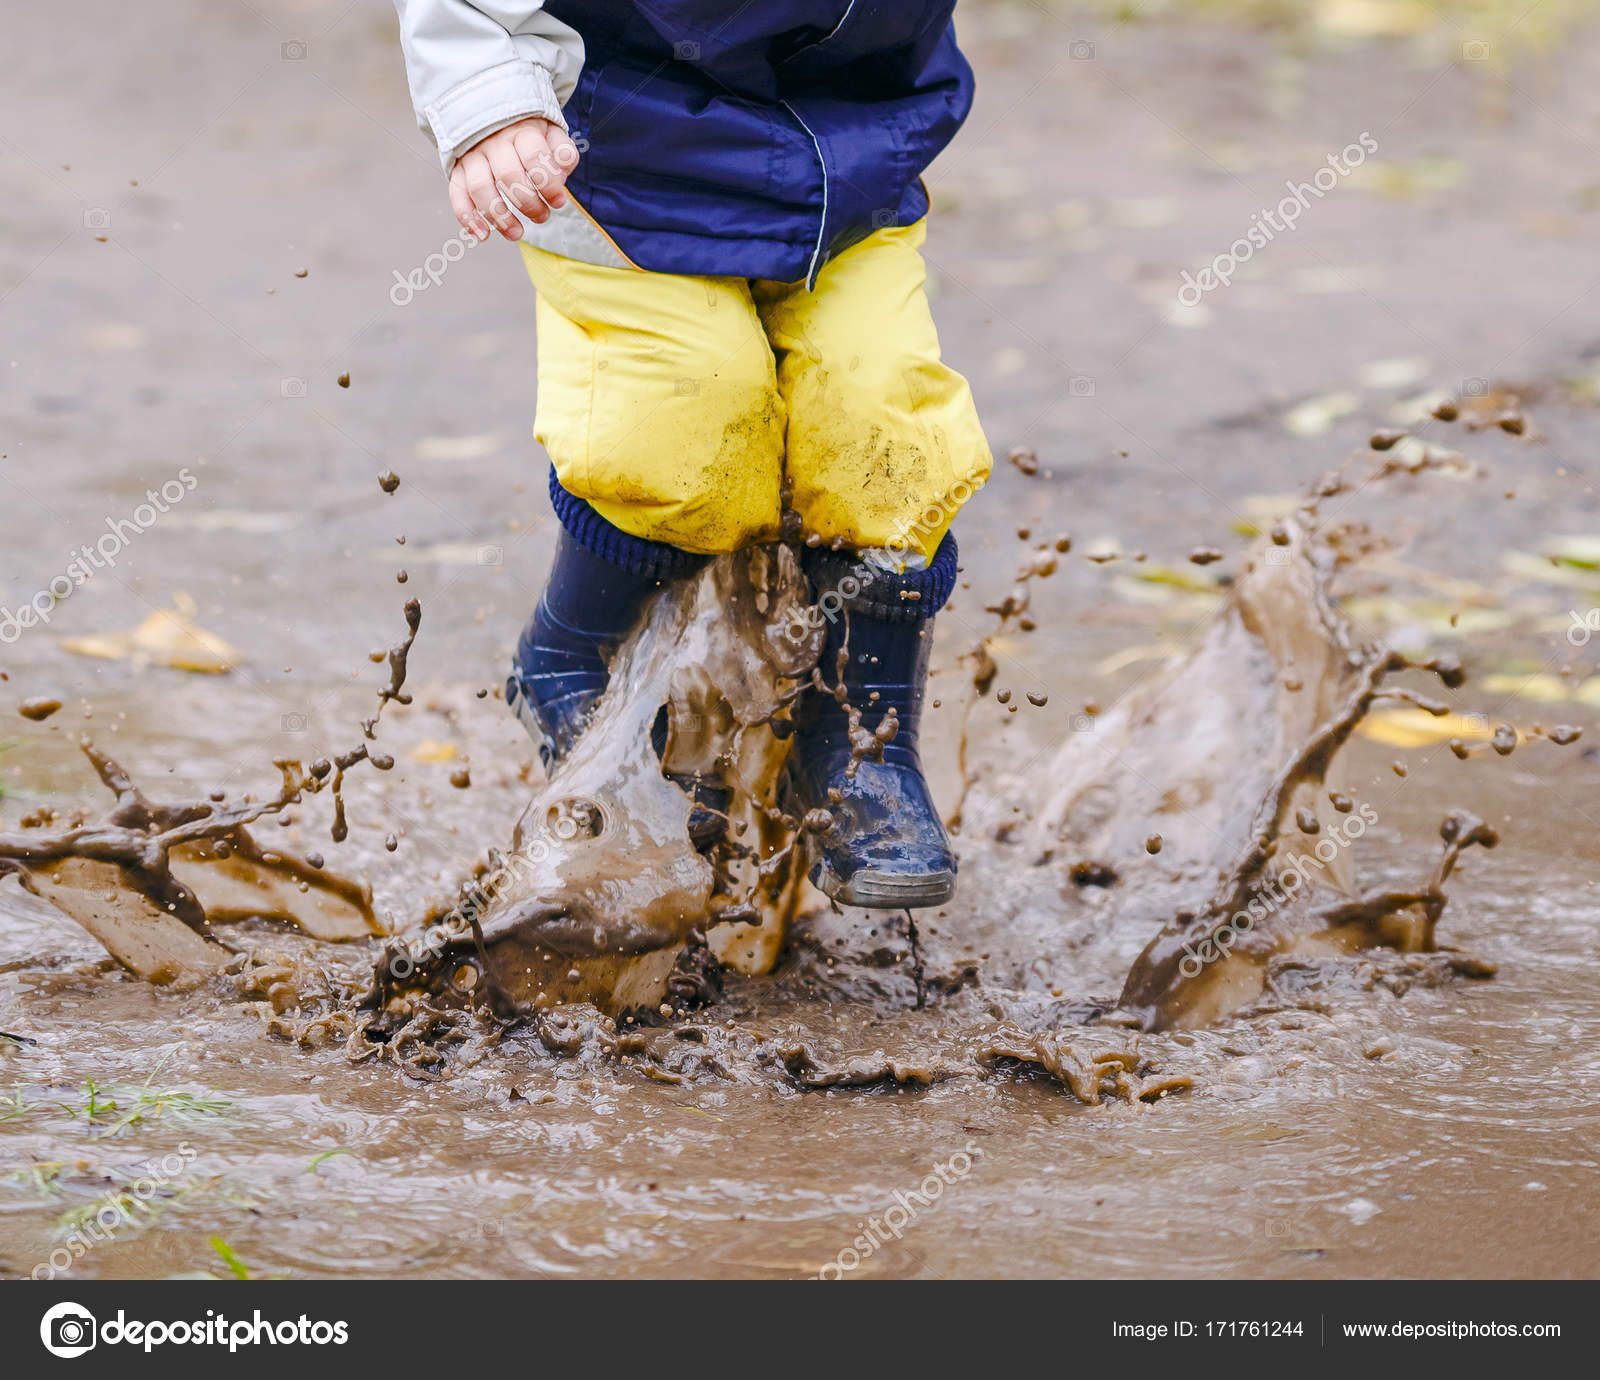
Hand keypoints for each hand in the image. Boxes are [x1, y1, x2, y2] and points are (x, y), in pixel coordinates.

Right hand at [450, 117, 580, 241]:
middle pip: (508, 176)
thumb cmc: (528, 134)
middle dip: (529, 204)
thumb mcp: (551, 134)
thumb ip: (562, 151)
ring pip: (480, 188)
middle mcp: (493, 142)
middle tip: (542, 217)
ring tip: (517, 234)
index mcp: (521, 132)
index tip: (558, 202)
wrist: (491, 118)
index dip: (548, 183)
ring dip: (499, 217)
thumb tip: (563, 172)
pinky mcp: (458, 170)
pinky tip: (482, 235)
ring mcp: (473, 156)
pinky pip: (457, 194)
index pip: (534, 157)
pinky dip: (468, 218)